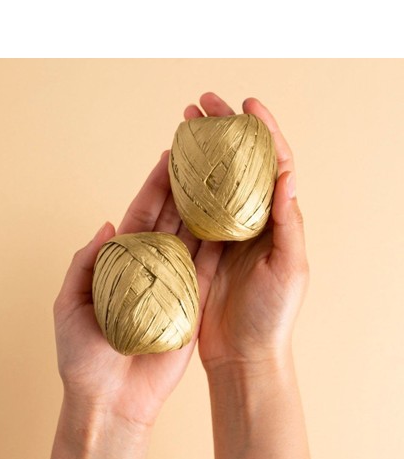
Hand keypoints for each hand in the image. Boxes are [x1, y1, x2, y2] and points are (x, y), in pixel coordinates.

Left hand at [48, 151, 221, 458]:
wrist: (110, 398)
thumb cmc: (82, 354)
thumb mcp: (69, 302)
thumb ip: (85, 262)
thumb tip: (108, 223)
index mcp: (121, 262)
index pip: (140, 215)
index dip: (153, 186)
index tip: (168, 156)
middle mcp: (151, 268)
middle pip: (171, 220)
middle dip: (184, 189)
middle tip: (200, 158)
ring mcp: (175, 285)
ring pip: (193, 239)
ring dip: (206, 211)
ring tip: (221, 180)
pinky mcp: (194, 304)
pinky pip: (208, 270)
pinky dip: (219, 247)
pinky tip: (230, 221)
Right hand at [184, 93, 308, 372]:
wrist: (243, 353)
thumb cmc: (273, 315)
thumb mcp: (290, 269)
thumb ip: (288, 224)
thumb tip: (288, 175)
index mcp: (276, 220)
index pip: (273, 164)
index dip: (262, 131)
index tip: (246, 105)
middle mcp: (250, 221)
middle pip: (237, 164)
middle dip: (222, 130)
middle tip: (202, 104)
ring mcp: (223, 233)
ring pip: (211, 182)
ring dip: (198, 151)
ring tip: (183, 125)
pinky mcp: (199, 249)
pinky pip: (190, 211)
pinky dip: (181, 186)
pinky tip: (168, 169)